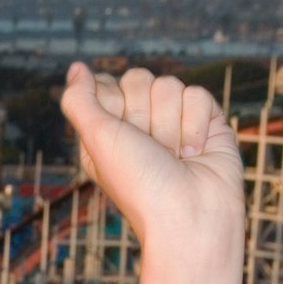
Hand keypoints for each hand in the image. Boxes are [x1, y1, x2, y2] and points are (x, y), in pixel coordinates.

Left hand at [60, 63, 242, 260]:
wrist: (190, 215)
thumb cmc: (138, 184)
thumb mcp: (96, 140)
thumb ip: (79, 100)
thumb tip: (76, 68)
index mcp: (106, 132)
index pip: (106, 84)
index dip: (112, 102)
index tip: (117, 132)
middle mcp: (138, 127)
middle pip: (138, 79)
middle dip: (142, 114)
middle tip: (148, 149)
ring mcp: (173, 124)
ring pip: (169, 85)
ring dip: (169, 124)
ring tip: (173, 156)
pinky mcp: (206, 123)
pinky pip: (198, 94)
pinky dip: (196, 124)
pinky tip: (194, 153)